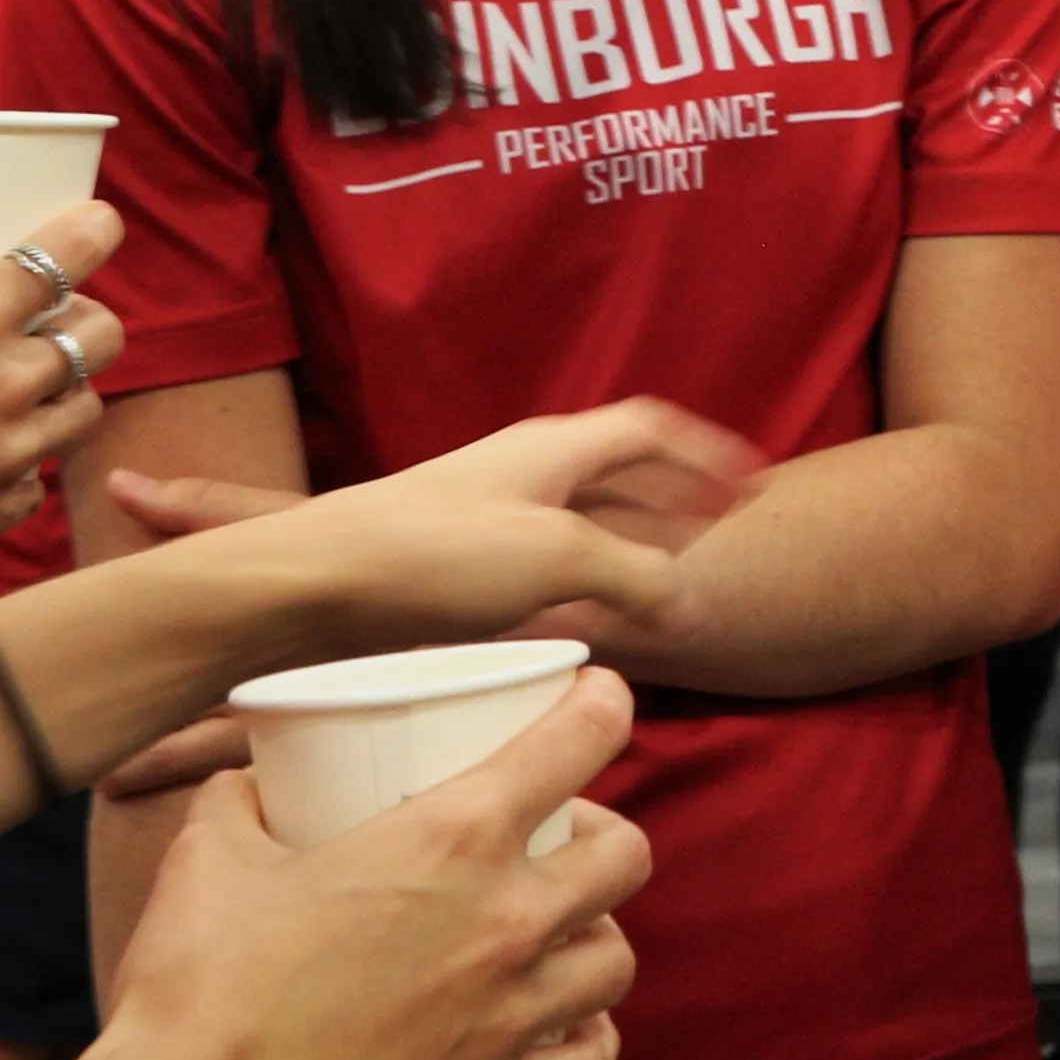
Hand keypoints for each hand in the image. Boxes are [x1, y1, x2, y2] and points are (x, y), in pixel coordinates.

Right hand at [0, 200, 126, 625]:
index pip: (68, 255)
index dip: (93, 232)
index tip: (95, 226)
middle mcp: (7, 383)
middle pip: (101, 336)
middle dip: (88, 320)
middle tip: (53, 320)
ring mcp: (7, 453)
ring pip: (85, 412)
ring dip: (65, 394)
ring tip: (29, 389)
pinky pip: (34, 484)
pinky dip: (21, 469)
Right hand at [48, 666, 644, 1059]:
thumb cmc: (198, 995)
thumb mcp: (209, 861)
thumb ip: (241, 803)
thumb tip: (248, 782)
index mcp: (453, 839)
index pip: (581, 741)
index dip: (601, 702)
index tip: (596, 696)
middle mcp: (506, 923)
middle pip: (625, 855)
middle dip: (601, 831)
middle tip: (555, 835)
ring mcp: (511, 1018)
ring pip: (616, 960)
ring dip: (595, 933)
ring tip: (555, 929)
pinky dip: (584, 1037)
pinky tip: (554, 1024)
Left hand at [105, 400, 764, 663]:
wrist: (309, 586)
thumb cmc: (430, 555)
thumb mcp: (557, 559)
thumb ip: (637, 576)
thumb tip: (695, 604)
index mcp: (553, 450)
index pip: (650, 431)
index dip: (707, 457)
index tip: (751, 486)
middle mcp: (521, 473)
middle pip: (615, 473)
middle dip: (670, 500)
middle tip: (714, 534)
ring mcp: (485, 520)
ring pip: (576, 523)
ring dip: (625, 546)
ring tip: (660, 587)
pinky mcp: (451, 571)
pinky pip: (537, 568)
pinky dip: (576, 587)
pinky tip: (580, 628)